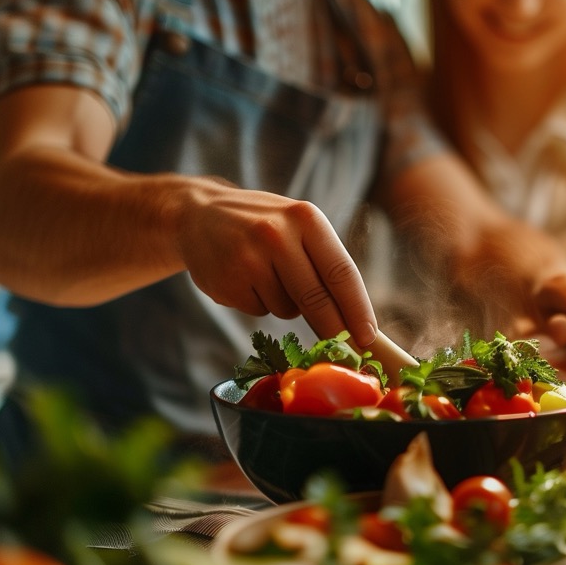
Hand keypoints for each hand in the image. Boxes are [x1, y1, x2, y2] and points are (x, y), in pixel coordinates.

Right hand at [176, 183, 378, 347]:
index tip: (368, 336)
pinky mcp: (226, 283)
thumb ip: (323, 263)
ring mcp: (248, 260)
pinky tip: (243, 278)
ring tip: (264, 273)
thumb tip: (353, 320)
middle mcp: (277, 235)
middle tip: (346, 349)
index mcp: (304, 218)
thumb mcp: (296, 225)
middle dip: (334, 329)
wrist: (197, 215)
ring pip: (287, 309)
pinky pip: (259, 311)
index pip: (341, 272)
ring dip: (285, 305)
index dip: (358, 309)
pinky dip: (258, 303)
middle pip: (316, 298)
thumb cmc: (261, 224)